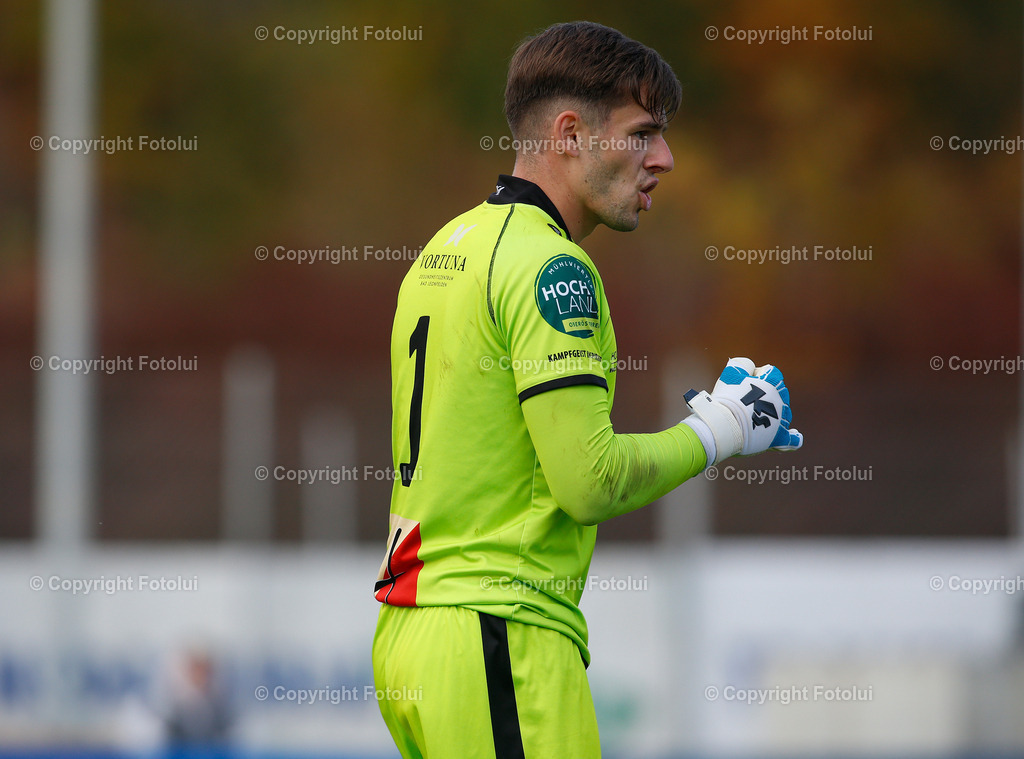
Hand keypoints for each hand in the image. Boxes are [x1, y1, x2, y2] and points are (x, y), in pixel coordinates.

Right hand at [682, 357, 802, 464]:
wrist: (725, 425)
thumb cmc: (727, 399)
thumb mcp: (731, 374)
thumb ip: (742, 365)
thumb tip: (749, 367)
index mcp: (773, 381)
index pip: (771, 373)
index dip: (756, 376)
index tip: (742, 384)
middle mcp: (782, 399)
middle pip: (777, 394)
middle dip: (763, 397)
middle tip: (743, 403)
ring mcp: (782, 419)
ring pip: (783, 414)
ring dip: (773, 415)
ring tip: (755, 420)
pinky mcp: (779, 437)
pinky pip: (791, 438)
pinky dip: (792, 437)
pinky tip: (793, 435)